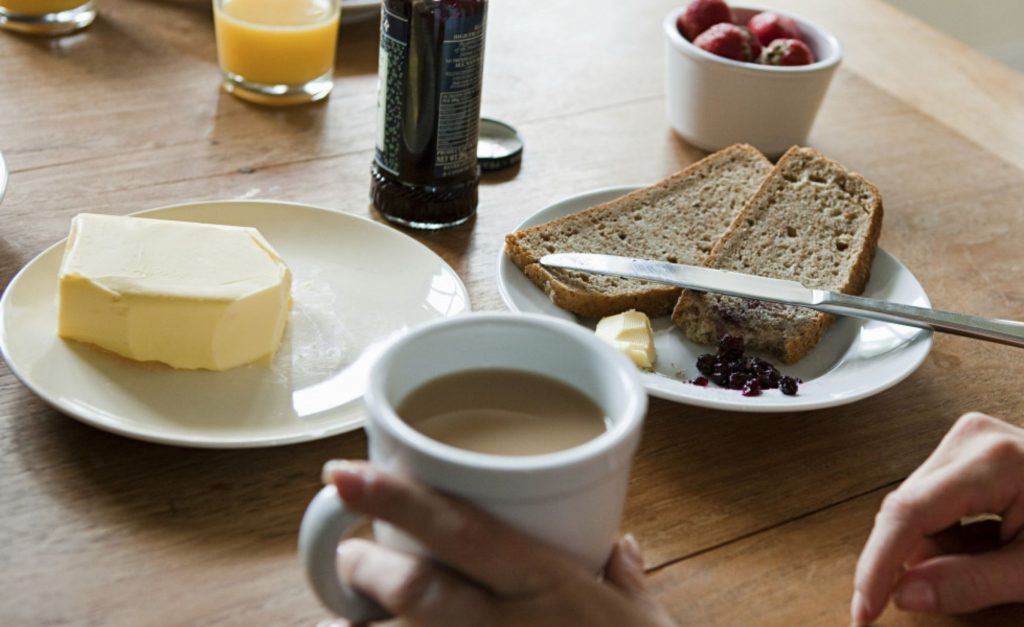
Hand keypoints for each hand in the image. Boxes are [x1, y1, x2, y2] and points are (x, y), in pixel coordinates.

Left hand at [322, 461, 676, 626]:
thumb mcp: (645, 619)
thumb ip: (625, 579)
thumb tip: (618, 547)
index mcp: (550, 584)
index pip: (461, 530)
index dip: (396, 499)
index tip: (342, 474)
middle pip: (417, 591)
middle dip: (366, 570)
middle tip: (346, 556)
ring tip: (340, 623)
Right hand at [851, 412, 1023, 622]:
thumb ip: (969, 583)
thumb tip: (905, 594)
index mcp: (992, 459)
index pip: (908, 514)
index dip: (878, 566)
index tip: (864, 610)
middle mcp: (971, 438)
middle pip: (908, 509)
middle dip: (922, 557)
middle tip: (951, 590)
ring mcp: (969, 438)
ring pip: (917, 506)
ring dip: (940, 545)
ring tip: (994, 558)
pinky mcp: (970, 447)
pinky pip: (934, 497)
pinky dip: (953, 532)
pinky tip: (989, 541)